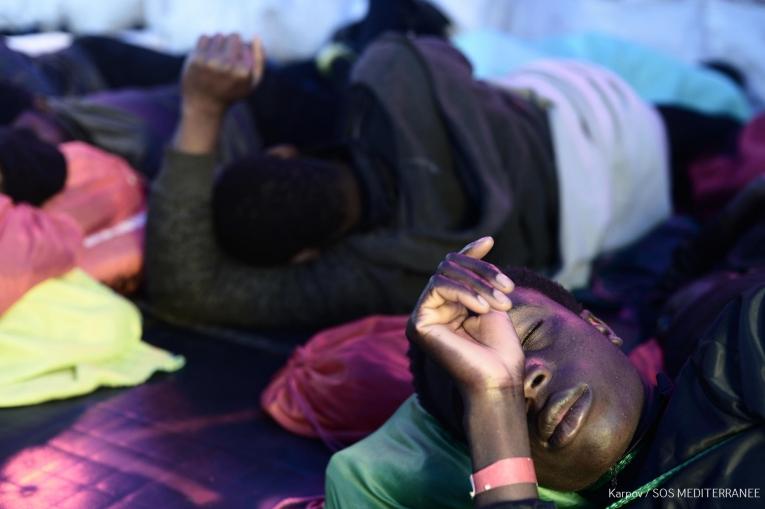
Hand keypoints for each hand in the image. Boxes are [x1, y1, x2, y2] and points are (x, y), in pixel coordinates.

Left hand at [181, 33, 264, 115]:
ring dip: (218, 44)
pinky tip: (206, 57)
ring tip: (216, 59)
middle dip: (231, 44)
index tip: (235, 67)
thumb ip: (260, 59)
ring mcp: (211, 62)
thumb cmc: (231, 92)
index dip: (242, 54)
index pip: (246, 46)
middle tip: (226, 59)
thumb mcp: (252, 81)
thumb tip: (256, 36)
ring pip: (218, 36)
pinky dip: (206, 45)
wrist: (204, 105)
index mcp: (244, 72)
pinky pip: (204, 37)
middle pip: (234, 36)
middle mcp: (228, 66)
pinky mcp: (196, 59)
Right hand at [407, 237, 524, 396]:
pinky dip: (463, 292)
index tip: (490, 241)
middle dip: (482, 272)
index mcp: (449, 306)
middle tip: (508, 289)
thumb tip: (484, 241)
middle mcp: (432, 309)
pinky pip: (437, 288)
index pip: (453, 268)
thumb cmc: (501, 350)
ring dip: (478, 284)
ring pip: (444, 274)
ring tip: (501, 304)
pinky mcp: (418, 323)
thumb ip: (482, 275)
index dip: (470, 254)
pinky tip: (482, 308)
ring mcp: (423, 316)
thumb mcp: (494, 300)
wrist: (498, 380)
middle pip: (449, 266)